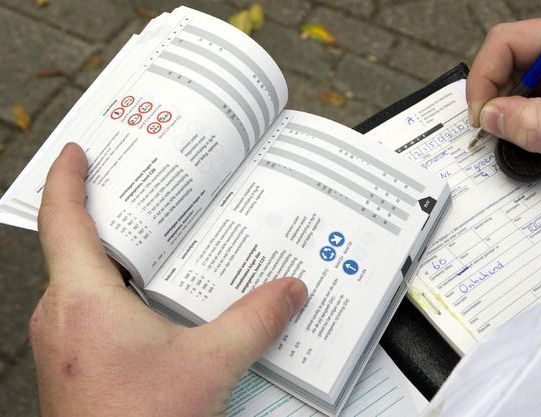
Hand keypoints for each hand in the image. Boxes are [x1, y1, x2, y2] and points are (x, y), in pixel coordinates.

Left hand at [30, 143, 307, 416]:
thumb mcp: (209, 365)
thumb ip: (254, 321)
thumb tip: (287, 291)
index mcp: (82, 299)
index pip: (62, 219)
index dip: (68, 178)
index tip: (78, 150)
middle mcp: (61, 315)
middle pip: (75, 245)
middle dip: (108, 213)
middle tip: (140, 187)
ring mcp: (63, 341)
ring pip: (83, 280)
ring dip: (116, 257)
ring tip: (157, 240)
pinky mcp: (75, 363)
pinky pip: (89, 310)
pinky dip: (118, 292)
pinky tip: (158, 303)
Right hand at [467, 18, 540, 201]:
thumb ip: (534, 125)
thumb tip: (489, 115)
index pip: (508, 42)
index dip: (485, 76)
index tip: (481, 113)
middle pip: (501, 59)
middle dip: (489, 95)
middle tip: (488, 128)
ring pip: (504, 81)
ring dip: (498, 110)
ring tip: (507, 137)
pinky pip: (515, 98)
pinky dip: (508, 119)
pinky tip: (516, 137)